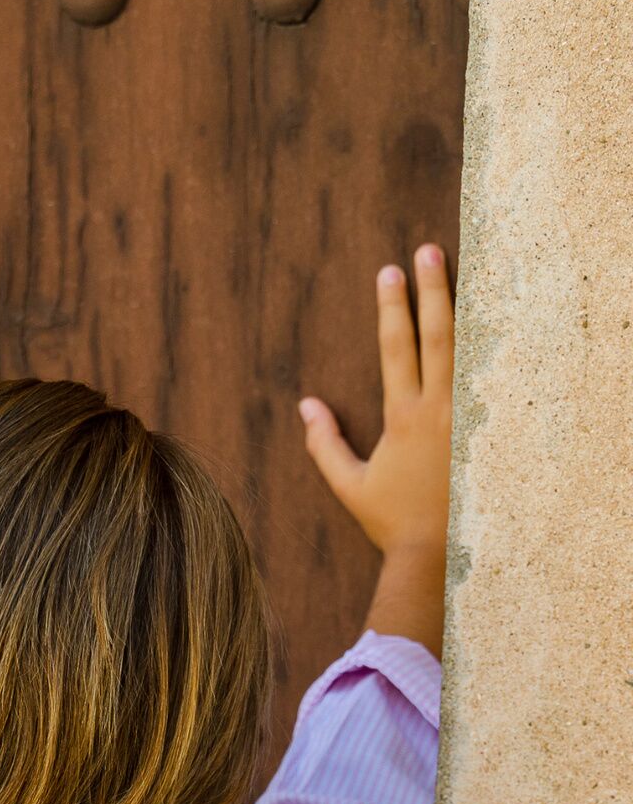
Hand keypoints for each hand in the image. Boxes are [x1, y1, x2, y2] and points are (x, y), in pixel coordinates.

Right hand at [297, 244, 454, 658]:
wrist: (437, 552)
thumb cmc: (391, 521)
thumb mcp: (349, 484)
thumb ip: (324, 444)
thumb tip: (306, 406)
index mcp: (404, 416)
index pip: (396, 347)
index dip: (392, 307)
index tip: (389, 271)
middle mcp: (440, 409)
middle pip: (439, 335)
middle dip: (432, 290)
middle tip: (430, 250)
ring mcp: (469, 419)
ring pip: (470, 351)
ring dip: (465, 311)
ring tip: (468, 274)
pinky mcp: (486, 433)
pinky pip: (490, 383)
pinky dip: (493, 352)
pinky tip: (497, 328)